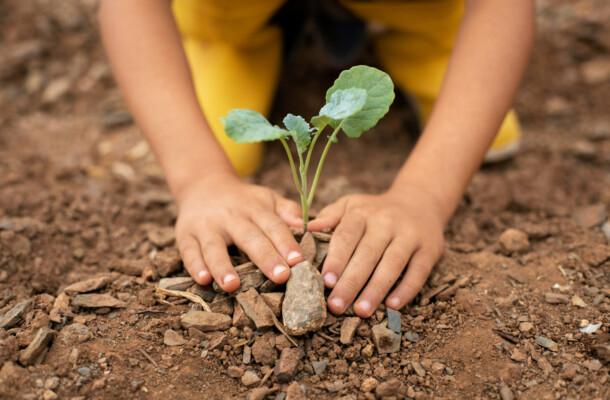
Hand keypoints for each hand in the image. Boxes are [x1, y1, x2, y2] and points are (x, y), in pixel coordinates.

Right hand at [175, 173, 303, 290]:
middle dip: (265, 257)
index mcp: (255, 209)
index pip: (273, 225)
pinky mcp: (185, 235)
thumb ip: (288, 211)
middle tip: (281, 277)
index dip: (286, 242)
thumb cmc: (244, 201)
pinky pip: (189, 251)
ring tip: (233, 285)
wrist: (204, 186)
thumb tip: (308, 226)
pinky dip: (195, 266)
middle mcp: (231, 216)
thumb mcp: (267, 198)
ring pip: (214, 246)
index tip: (298, 261)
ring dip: (223, 266)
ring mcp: (206, 226)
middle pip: (249, 237)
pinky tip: (203, 280)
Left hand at [308, 186, 444, 317]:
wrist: (420, 201)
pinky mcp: (429, 249)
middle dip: (351, 282)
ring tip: (361, 311)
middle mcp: (387, 222)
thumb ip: (330, 216)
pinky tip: (393, 306)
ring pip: (392, 264)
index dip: (336, 259)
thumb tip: (306, 230)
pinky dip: (406, 289)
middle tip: (336, 306)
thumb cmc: (375, 211)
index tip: (325, 281)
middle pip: (367, 254)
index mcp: (362, 212)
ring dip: (376, 289)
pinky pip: (418, 271)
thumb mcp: (352, 205)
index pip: (347, 235)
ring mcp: (410, 235)